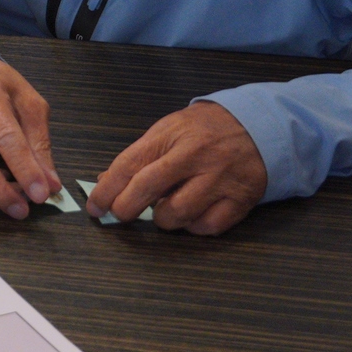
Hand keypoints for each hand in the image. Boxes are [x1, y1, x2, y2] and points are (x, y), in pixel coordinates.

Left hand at [87, 101, 267, 234]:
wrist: (256, 124)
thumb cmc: (204, 129)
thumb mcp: (167, 130)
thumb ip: (139, 156)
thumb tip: (106, 181)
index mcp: (170, 135)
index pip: (128, 165)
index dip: (107, 190)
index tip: (95, 207)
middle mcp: (193, 156)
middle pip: (148, 189)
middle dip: (126, 208)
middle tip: (120, 215)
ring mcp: (218, 178)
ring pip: (178, 214)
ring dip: (163, 219)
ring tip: (164, 210)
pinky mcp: (240, 199)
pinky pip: (207, 226)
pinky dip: (193, 227)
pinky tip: (190, 216)